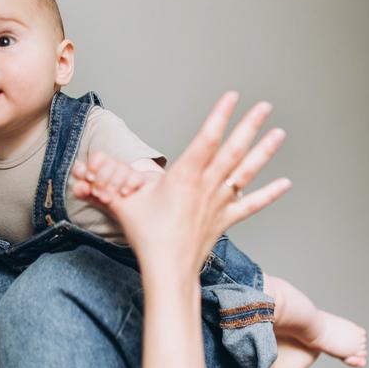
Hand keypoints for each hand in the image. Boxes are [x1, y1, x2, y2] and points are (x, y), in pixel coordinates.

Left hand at [71, 153, 149, 205]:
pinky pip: (138, 176)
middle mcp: (118, 168)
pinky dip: (129, 184)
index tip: (89, 177)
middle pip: (110, 162)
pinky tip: (124, 193)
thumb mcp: (91, 197)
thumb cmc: (110, 202)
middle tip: (97, 193)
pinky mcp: (145, 181)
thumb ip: (80, 190)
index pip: (99, 156)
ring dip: (113, 183)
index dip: (93, 164)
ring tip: (107, 197)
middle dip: (102, 178)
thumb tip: (82, 184)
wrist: (134, 213)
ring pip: (123, 167)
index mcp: (104, 168)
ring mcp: (132, 174)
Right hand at [81, 93, 290, 280]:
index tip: (232, 96)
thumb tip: (82, 170)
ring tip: (280, 133)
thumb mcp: (123, 203)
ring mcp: (219, 203)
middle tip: (265, 106)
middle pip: (233, 150)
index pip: (207, 139)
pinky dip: (269, 194)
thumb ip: (106, 181)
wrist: (168, 271)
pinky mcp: (225, 219)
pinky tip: (286, 184)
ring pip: (246, 172)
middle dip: (249, 125)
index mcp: (185, 176)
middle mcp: (207, 186)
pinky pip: (251, 204)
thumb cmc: (147, 236)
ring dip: (264, 151)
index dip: (220, 116)